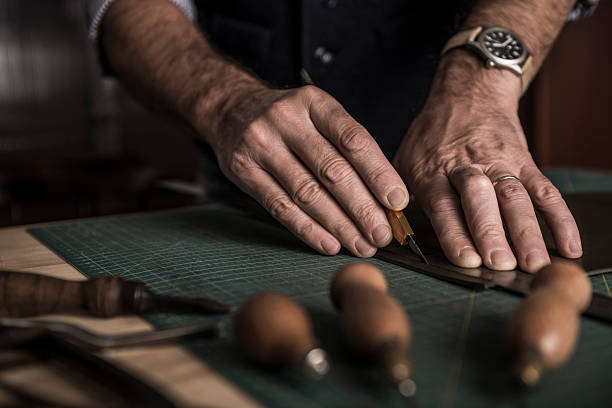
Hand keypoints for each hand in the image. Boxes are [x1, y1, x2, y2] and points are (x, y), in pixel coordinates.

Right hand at [210, 85, 408, 256]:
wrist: (232, 110)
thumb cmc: (290, 121)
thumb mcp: (319, 117)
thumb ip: (348, 151)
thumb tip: (386, 198)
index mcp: (315, 103)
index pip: (353, 140)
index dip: (378, 173)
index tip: (397, 202)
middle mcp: (286, 119)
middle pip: (332, 170)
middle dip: (362, 208)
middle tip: (382, 234)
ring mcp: (260, 144)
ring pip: (307, 193)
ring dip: (339, 225)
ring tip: (361, 244)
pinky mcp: (242, 170)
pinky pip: (280, 207)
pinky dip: (308, 229)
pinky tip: (330, 244)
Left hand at [393, 51, 581, 272]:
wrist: (468, 94)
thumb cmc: (431, 137)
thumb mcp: (404, 160)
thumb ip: (401, 197)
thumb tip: (397, 237)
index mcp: (432, 170)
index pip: (443, 204)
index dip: (454, 232)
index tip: (465, 259)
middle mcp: (467, 166)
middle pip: (480, 198)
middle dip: (490, 231)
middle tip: (499, 262)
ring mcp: (499, 163)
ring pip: (515, 197)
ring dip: (526, 231)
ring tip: (534, 263)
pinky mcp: (525, 162)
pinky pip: (545, 191)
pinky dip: (560, 219)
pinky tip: (568, 246)